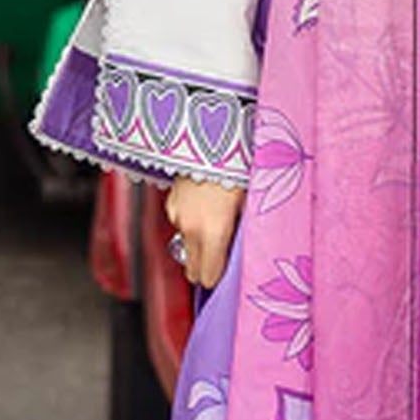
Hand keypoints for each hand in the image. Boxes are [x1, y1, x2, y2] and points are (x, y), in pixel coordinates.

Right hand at [165, 173, 245, 288]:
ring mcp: (177, 215)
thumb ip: (242, 233)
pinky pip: (180, 224)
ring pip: (185, 245)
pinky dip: (190, 222)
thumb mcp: (249, 203)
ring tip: (215, 224)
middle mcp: (191, 228)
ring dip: (197, 243)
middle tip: (220, 259)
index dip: (216, 280)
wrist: (210, 139)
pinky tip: (203, 207)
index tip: (224, 277)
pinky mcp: (170, 202)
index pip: (208, 276)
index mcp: (214, 232)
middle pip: (191, 269)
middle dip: (204, 268)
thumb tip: (242, 249)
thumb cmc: (237, 170)